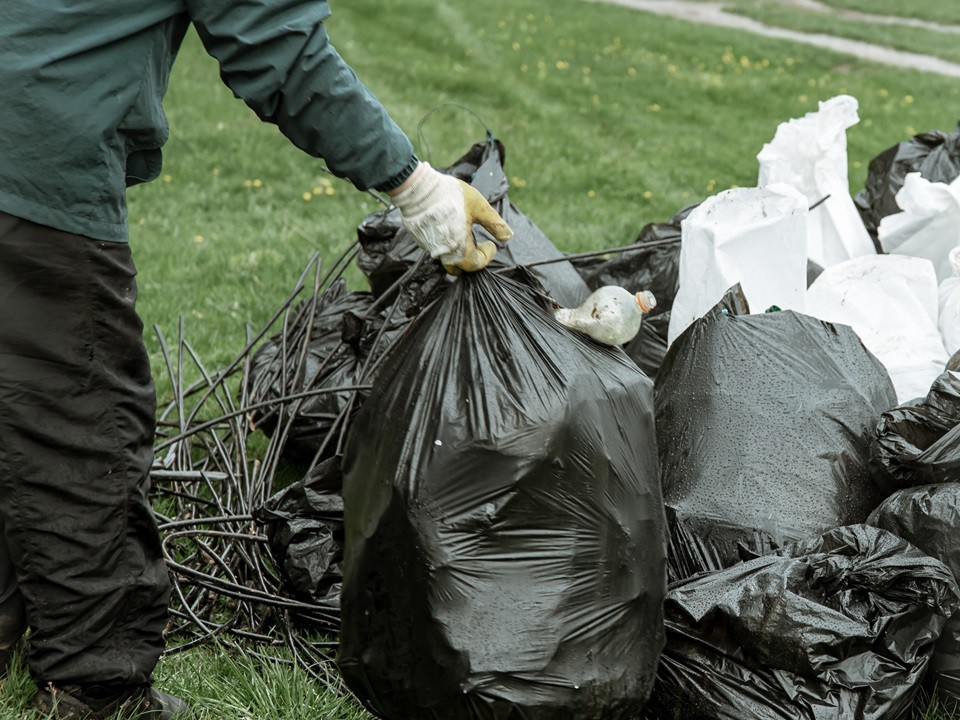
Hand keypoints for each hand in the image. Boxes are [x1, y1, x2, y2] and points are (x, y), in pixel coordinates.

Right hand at [389, 162, 512, 273]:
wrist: (418, 187)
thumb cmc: (451, 196)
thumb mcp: (479, 207)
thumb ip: (495, 224)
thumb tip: (509, 237)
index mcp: (459, 248)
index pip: (475, 265)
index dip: (487, 256)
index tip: (490, 242)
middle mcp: (443, 253)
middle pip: (460, 266)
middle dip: (472, 257)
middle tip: (477, 241)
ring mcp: (429, 247)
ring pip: (447, 257)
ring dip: (458, 250)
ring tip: (464, 230)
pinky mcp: (420, 239)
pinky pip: (436, 247)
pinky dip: (446, 242)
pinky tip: (449, 225)